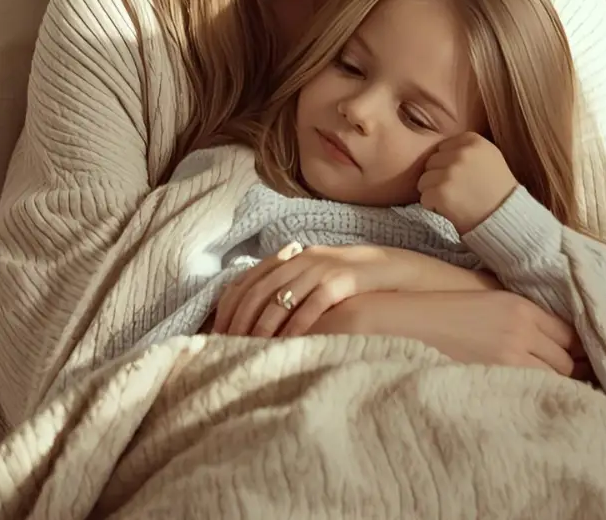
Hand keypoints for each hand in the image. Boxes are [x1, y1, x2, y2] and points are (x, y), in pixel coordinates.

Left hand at [213, 243, 430, 338]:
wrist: (387, 267)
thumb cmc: (344, 279)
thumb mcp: (311, 276)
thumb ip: (286, 287)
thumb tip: (253, 316)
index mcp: (287, 258)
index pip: (246, 281)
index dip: (229, 307)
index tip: (218, 331)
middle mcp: (299, 259)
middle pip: (258, 291)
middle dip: (240, 320)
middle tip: (228, 344)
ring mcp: (319, 269)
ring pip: (280, 299)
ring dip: (262, 326)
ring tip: (251, 347)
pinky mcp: (340, 281)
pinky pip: (312, 305)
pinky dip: (296, 325)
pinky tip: (287, 342)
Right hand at [309, 290, 582, 375]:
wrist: (401, 322)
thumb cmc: (444, 313)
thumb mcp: (489, 302)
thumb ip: (522, 318)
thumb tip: (558, 343)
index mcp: (522, 308)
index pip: (572, 336)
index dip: (579, 353)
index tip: (581, 365)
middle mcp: (521, 331)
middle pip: (567, 363)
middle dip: (570, 375)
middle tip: (569, 388)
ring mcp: (508, 358)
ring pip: (554, 382)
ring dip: (554, 390)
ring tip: (551, 401)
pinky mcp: (491, 381)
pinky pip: (529, 395)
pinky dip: (534, 401)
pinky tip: (530, 407)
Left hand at [417, 132, 517, 234]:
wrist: (505, 218)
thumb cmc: (497, 190)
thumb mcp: (490, 156)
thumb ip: (467, 148)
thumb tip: (440, 149)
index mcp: (473, 141)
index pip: (442, 147)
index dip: (448, 164)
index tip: (462, 177)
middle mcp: (461, 153)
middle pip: (431, 162)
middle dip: (438, 177)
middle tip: (457, 190)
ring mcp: (450, 173)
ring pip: (424, 180)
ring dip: (434, 192)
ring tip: (455, 200)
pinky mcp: (440, 193)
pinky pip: (425, 198)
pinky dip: (434, 207)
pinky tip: (451, 210)